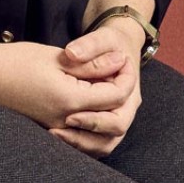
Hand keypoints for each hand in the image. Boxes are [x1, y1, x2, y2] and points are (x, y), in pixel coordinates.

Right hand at [0, 38, 135, 133]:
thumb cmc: (15, 61)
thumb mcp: (58, 57)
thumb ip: (92, 64)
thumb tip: (119, 64)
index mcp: (69, 100)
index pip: (115, 95)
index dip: (124, 75)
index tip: (122, 58)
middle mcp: (65, 121)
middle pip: (112, 117)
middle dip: (120, 93)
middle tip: (115, 71)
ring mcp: (56, 129)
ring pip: (99, 132)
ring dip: (108, 109)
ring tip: (103, 84)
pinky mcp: (48, 130)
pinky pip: (82, 134)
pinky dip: (92, 121)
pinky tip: (88, 101)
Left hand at [48, 22, 144, 156]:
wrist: (113, 48)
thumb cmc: (110, 43)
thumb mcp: (103, 38)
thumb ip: (89, 45)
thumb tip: (71, 54)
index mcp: (130, 94)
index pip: (119, 116)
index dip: (96, 118)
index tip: (70, 113)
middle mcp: (125, 110)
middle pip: (112, 135)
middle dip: (86, 133)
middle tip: (59, 127)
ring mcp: (114, 119)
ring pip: (103, 144)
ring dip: (80, 143)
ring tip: (53, 133)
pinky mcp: (102, 124)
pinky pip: (93, 142)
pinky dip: (77, 142)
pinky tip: (54, 134)